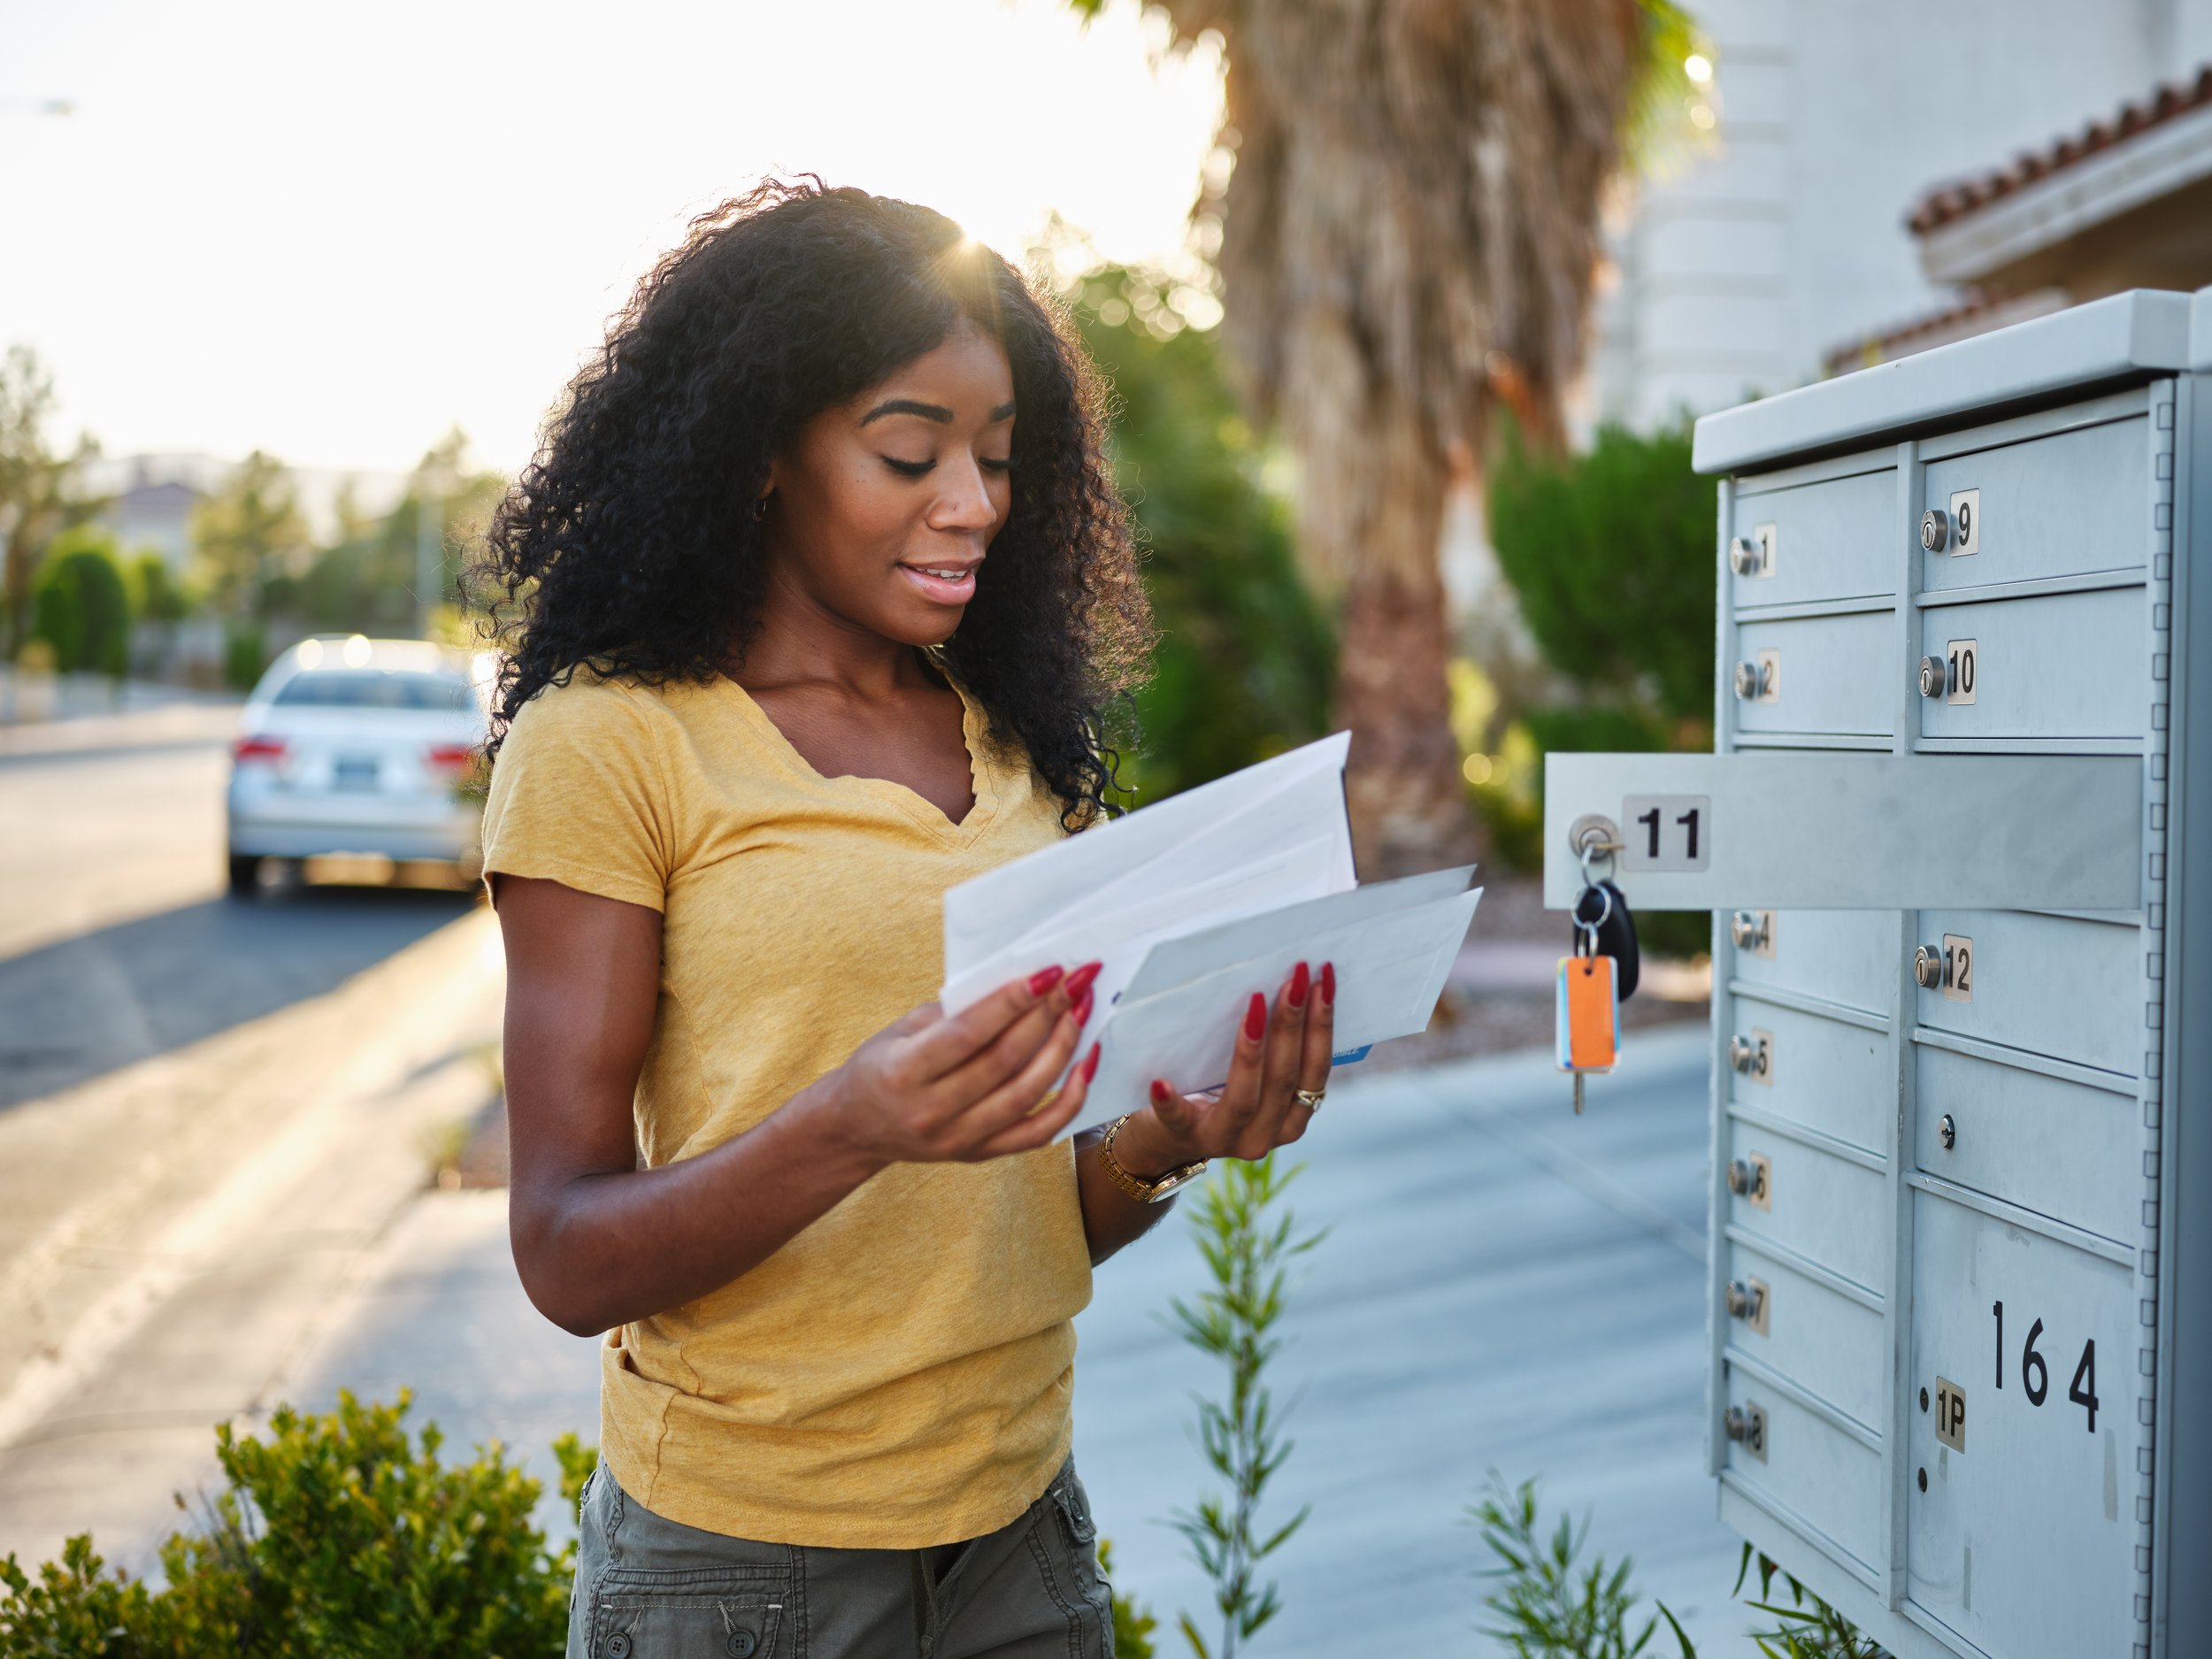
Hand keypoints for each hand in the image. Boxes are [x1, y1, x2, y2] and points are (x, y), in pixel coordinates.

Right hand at [806, 961, 1102, 1166]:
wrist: (856, 1127)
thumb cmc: (881, 1065)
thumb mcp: (902, 1028)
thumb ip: (956, 1010)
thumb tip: (1020, 984)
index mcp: (905, 1071)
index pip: (969, 1033)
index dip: (1013, 1001)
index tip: (1050, 972)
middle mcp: (932, 1111)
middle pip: (1005, 1061)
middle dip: (1048, 1016)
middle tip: (1077, 983)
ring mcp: (958, 1139)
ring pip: (1027, 1094)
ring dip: (1063, 1048)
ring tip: (1082, 1013)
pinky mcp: (980, 1154)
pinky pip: (1037, 1133)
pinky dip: (1069, 1101)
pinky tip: (1084, 1066)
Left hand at [1119, 960, 1336, 1170]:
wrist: (1165, 1140)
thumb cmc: (1213, 1093)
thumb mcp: (1253, 1080)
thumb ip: (1272, 1051)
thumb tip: (1286, 983)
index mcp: (1290, 1120)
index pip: (1315, 1071)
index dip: (1322, 1026)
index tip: (1321, 981)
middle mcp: (1264, 1136)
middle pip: (1284, 1079)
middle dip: (1292, 1024)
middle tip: (1294, 977)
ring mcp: (1223, 1139)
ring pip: (1244, 1099)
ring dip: (1252, 1050)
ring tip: (1255, 1004)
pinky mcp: (1181, 1136)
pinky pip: (1177, 1119)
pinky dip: (1171, 1101)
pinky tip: (1161, 1082)